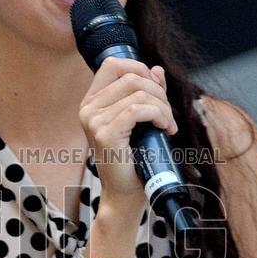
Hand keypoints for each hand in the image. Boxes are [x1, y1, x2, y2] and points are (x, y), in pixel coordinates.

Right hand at [78, 56, 177, 206]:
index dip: (139, 68)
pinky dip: (158, 115)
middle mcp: (88, 109)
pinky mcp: (105, 134)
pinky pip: (138, 110)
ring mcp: (94, 121)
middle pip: (131, 77)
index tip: (156, 90)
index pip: (113, 64)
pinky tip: (164, 127)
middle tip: (167, 115)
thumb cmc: (134, 159)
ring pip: (138, 93)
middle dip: (158, 92)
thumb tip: (156, 70)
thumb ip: (147, 93)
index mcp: (92, 102)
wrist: (126, 193)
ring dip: (162, 107)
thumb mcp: (141, 120)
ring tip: (168, 125)